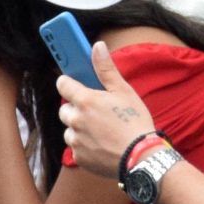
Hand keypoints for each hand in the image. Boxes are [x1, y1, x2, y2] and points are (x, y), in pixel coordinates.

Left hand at [56, 42, 159, 183]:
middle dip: (76, 109)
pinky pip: (76, 147)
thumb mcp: (123, 91)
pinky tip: (102, 144)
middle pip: (65, 109)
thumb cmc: (135, 122)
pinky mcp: (79, 157)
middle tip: (95, 111)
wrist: (141, 157)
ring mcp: (76, 140)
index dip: (68, 83)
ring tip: (101, 130)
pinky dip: (85, 145)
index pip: (63, 84)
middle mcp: (76, 120)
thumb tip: (97, 47)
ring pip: (70, 130)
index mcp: (85, 101)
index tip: (74, 84)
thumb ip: (106, 69)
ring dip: (79, 128)